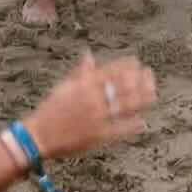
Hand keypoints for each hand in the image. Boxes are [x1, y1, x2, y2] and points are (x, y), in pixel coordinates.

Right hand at [25, 51, 157, 159]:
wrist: (39, 136)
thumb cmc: (50, 110)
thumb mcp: (63, 87)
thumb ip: (80, 72)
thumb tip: (89, 54)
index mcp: (84, 86)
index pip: (110, 71)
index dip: (126, 66)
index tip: (137, 63)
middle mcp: (93, 99)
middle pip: (122, 87)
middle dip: (139, 80)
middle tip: (150, 76)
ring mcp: (97, 118)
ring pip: (125, 106)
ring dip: (141, 99)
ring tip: (153, 94)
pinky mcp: (98, 136)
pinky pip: (119, 129)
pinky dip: (132, 126)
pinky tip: (142, 122)